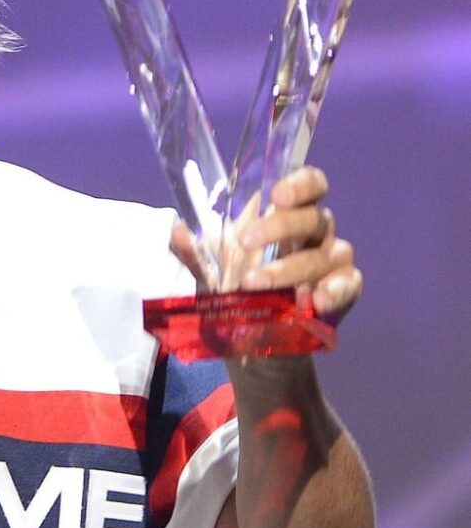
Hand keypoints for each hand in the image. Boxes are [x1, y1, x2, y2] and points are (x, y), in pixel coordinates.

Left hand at [170, 165, 361, 321]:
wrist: (255, 344)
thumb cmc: (239, 293)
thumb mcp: (212, 273)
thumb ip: (197, 252)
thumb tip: (178, 229)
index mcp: (290, 216)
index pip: (310, 185)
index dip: (300, 183)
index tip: (276, 194)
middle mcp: (317, 233)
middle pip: (312, 217)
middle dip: (280, 226)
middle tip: (246, 241)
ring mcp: (333, 261)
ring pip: (321, 255)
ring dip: (287, 269)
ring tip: (254, 284)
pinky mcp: (345, 291)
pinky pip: (348, 284)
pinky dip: (334, 291)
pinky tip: (315, 301)